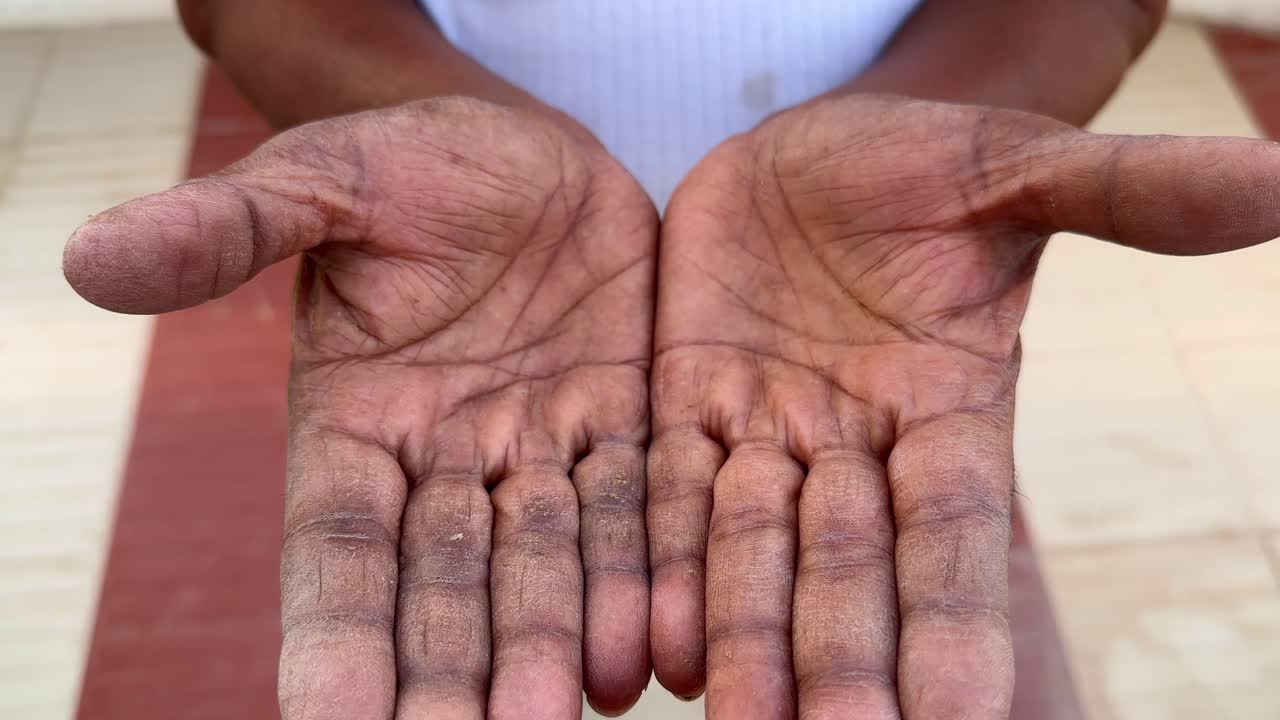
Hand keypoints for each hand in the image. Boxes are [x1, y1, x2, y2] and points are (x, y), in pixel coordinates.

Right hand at [64, 98, 657, 718]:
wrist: (529, 153)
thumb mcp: (320, 180)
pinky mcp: (621, 425)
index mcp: (353, 425)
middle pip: (443, 589)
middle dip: (451, 677)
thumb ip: (228, 229)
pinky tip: (644, 652)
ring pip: (543, 568)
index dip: (333, 640)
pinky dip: (638, 579)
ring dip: (548, 649)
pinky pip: (632, 510)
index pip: (336, 553)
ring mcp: (538, 451)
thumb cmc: (409, 162)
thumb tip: (86, 258)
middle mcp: (445, 462)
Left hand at [648, 94, 1279, 717]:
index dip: (957, 622)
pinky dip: (662, 565)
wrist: (803, 154)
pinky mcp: (685, 401)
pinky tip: (658, 644)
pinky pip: (667, 492)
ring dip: (744, 639)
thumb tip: (1278, 179)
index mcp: (948, 407)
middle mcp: (855, 444)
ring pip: (750, 550)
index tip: (964, 715)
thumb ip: (1120, 193)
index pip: (956, 532)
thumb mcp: (1013, 166)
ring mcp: (764, 428)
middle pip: (851, 570)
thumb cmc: (920, 159)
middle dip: (843, 662)